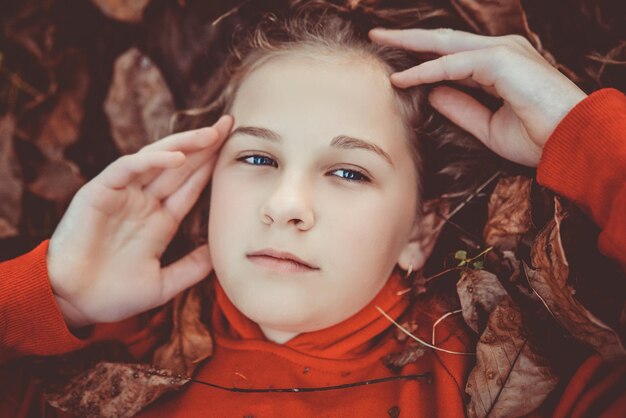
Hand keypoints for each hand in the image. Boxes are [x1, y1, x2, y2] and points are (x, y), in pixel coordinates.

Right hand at [48, 115, 233, 327]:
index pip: (191, 187)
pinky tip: (177, 157)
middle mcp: (144, 203)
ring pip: (157, 160)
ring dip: (184, 145)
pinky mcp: (100, 192)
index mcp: (160, 221)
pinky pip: (128, 169)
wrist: (72, 304)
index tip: (237, 150)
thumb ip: (191, 268)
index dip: (212, 167)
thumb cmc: (113, 296)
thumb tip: (220, 252)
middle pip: (180, 167)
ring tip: (211, 133)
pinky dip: (152, 161)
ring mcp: (123, 195)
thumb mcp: (163, 283)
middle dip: (205, 145)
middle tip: (231, 124)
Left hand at [369, 28, 587, 166]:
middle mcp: (499, 52)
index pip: (451, 56)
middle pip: (443, 41)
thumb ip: (460, 108)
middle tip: (376, 35)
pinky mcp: (501, 61)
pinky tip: (401, 77)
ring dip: (409, 43)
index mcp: (499, 66)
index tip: (394, 61)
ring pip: (444, 45)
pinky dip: (425, 70)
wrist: (572, 144)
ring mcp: (502, 52)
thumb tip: (430, 94)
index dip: (421, 56)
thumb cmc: (538, 138)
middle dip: (409, 37)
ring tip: (379, 40)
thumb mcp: (488, 127)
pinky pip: (453, 65)